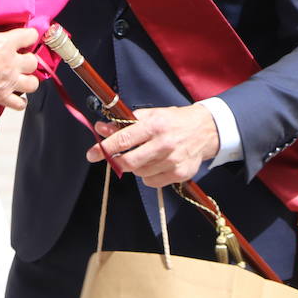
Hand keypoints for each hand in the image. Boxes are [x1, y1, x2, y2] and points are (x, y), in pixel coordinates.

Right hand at [0, 0, 39, 110]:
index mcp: (6, 43)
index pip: (30, 36)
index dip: (29, 35)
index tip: (25, 36)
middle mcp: (12, 63)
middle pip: (33, 62)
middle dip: (28, 60)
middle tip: (19, 59)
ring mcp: (8, 82)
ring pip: (32, 84)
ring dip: (28, 81)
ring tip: (20, 77)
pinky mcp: (1, 97)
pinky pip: (19, 104)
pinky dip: (18, 102)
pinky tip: (13, 97)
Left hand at [85, 104, 219, 187]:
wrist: (205, 130)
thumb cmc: (173, 121)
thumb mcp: (149, 115)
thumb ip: (124, 123)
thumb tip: (100, 128)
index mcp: (154, 125)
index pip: (124, 139)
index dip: (104, 148)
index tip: (91, 154)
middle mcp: (164, 143)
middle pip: (130, 162)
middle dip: (116, 162)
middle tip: (113, 159)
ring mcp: (173, 160)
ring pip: (140, 173)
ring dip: (134, 167)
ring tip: (141, 155)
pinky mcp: (180, 173)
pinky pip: (152, 182)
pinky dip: (147, 176)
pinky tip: (153, 164)